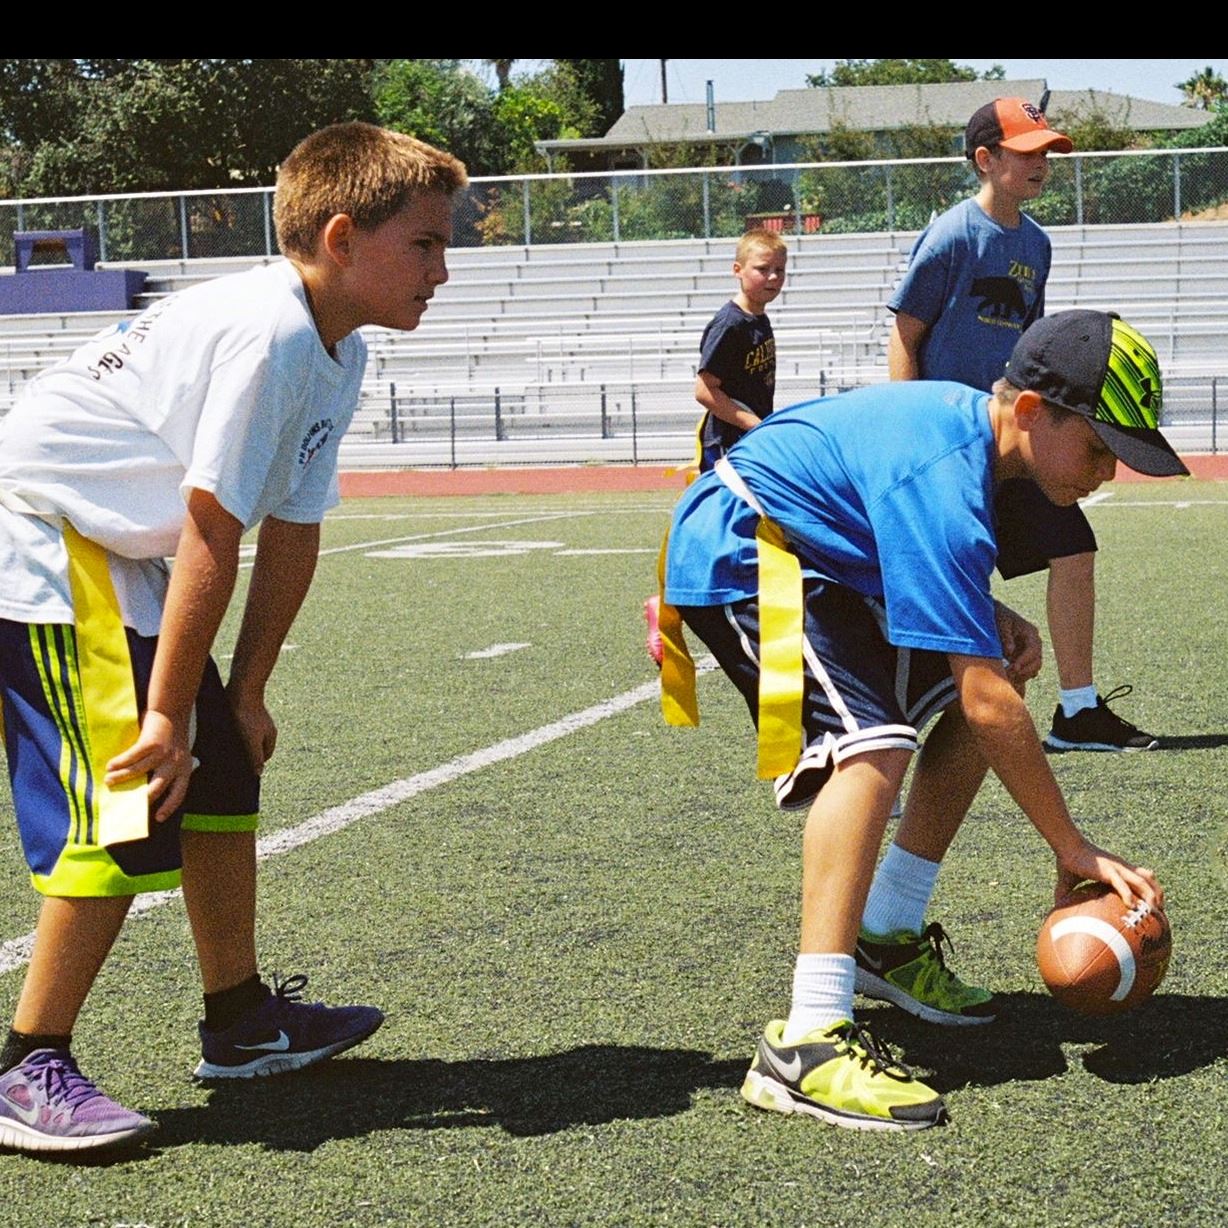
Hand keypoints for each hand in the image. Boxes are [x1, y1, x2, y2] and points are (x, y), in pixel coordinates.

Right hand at [105, 709, 194, 823]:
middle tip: (126, 806)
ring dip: (121, 778)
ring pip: (138, 772)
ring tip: (108, 781)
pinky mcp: (151, 744)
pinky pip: (131, 758)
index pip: (179, 793)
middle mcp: (175, 764)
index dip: (169, 806)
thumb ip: (165, 770)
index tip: (158, 818)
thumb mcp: (175, 755)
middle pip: (156, 788)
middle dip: (140, 798)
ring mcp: (163, 754)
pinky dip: (119, 762)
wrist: (172, 711)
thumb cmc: (171, 736)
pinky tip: (110, 765)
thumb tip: (141, 789)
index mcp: (184, 769)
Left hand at [227, 686, 277, 774]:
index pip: (263, 758)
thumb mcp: (252, 740)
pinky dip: (231, 735)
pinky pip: (238, 730)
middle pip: (254, 750)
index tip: (241, 772)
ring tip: (222, 751)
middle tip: (230, 763)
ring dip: (236, 745)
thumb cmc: (248, 715)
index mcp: (270, 738)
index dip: (253, 766)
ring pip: (245, 740)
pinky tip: (220, 737)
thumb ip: (256, 757)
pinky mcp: (244, 715)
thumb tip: (258, 773)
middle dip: (244, 756)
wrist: (241, 689)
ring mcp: (255, 722)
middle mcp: (264, 731)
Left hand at [994, 602, 1042, 685]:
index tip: (1014, 667)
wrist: (993, 615)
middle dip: (1025, 670)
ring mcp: (1029, 652)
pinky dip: (1020, 676)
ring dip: (1023, 675)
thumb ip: (1006, 637)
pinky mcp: (1023, 658)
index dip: (1025, 660)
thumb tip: (1010, 652)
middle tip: (1009, 675)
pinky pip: (1027, 671)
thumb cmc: (998, 617)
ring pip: (1034, 668)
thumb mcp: (1001, 624)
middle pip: (1037, 661)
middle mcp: (1033, 643)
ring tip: (1008, 678)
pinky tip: (1008, 678)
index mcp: (1031, 633)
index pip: (1034, 649)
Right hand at [1055, 839, 1163, 909]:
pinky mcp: (1108, 870)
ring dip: (1150, 897)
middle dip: (1158, 895)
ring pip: (1142, 882)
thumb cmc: (1068, 860)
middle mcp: (1122, 867)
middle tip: (1161, 912)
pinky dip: (1128, 895)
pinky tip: (1131, 906)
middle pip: (1149, 879)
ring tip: (1153, 911)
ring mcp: (1117, 868)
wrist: (1066, 846)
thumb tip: (1055, 904)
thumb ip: (1067, 891)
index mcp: (1117, 868)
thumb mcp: (1071, 879)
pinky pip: (1122, 884)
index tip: (1153, 905)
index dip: (1151, 889)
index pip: (1142, 876)